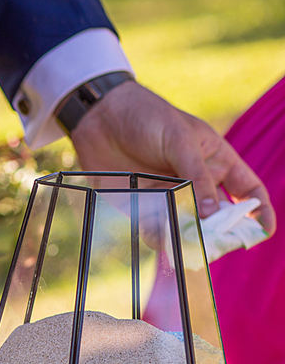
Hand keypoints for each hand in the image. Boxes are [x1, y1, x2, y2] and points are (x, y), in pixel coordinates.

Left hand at [71, 81, 275, 234]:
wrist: (100, 118)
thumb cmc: (148, 118)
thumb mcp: (180, 140)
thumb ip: (197, 176)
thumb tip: (212, 213)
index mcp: (217, 163)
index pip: (247, 191)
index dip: (258, 212)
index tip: (263, 232)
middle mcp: (196, 185)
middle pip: (216, 219)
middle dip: (219, 235)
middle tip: (216, 246)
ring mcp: (169, 198)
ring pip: (186, 229)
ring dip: (188, 239)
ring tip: (186, 246)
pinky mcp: (140, 208)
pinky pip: (154, 230)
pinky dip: (159, 238)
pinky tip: (160, 239)